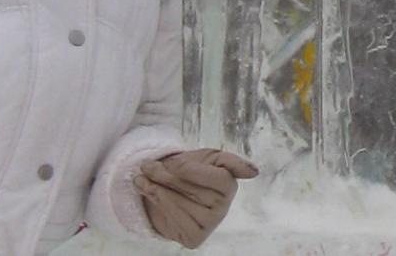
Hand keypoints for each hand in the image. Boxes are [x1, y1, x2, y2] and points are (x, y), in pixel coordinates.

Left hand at [133, 149, 257, 248]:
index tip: (173, 163)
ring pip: (179, 204)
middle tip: (147, 166)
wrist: (171, 188)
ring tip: (142, 179)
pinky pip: (173, 219)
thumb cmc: (191, 170)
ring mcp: (209, 224)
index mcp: (230, 184)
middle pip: (192, 189)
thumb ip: (231, 161)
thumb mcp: (208, 158)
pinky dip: (157, 203)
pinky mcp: (194, 238)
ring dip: (155, 189)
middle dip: (165, 175)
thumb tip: (254, 172)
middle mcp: (223, 207)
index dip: (192, 170)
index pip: (219, 178)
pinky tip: (150, 194)